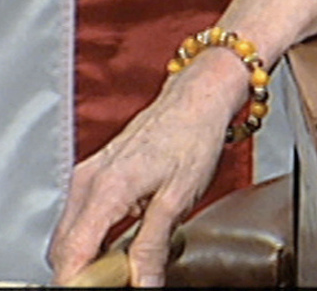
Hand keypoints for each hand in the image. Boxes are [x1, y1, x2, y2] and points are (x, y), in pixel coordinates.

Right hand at [47, 51, 249, 286]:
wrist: (198, 98)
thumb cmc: (194, 136)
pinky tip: (119, 240)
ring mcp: (87, 176)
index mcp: (106, 189)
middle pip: (64, 249)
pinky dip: (91, 237)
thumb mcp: (179, 199)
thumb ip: (153, 247)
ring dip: (87, 255)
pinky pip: (78, 218)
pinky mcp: (93, 174)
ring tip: (123, 264)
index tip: (104, 288)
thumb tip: (143, 284)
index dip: (83, 282)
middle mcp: (88, 181)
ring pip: (68, 235)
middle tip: (119, 279)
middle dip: (84, 272)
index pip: (73, 254)